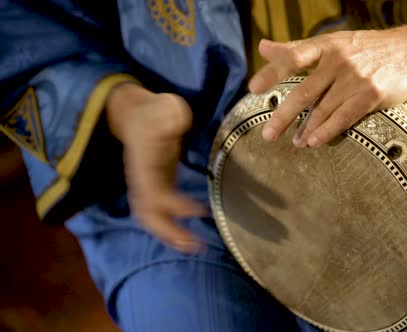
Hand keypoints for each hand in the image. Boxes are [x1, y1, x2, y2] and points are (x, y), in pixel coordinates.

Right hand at [106, 84, 207, 253]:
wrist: (134, 114)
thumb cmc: (154, 112)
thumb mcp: (165, 107)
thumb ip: (170, 115)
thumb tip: (177, 121)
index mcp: (143, 164)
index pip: (155, 191)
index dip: (175, 205)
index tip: (200, 211)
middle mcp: (140, 181)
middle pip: (148, 214)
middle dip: (169, 232)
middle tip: (196, 245)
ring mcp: (144, 186)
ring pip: (150, 219)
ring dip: (169, 236)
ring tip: (193, 247)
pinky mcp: (153, 188)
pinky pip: (157, 215)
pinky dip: (170, 228)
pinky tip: (189, 236)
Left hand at [248, 18, 406, 147]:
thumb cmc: (363, 49)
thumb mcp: (330, 42)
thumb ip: (295, 48)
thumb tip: (263, 47)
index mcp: (325, 46)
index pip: (293, 58)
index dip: (272, 72)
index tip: (254, 89)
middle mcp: (338, 60)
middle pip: (304, 91)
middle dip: (284, 115)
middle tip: (268, 135)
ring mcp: (355, 77)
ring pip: (323, 108)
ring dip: (306, 129)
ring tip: (295, 143)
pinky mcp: (371, 94)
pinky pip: (344, 117)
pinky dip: (328, 131)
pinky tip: (315, 141)